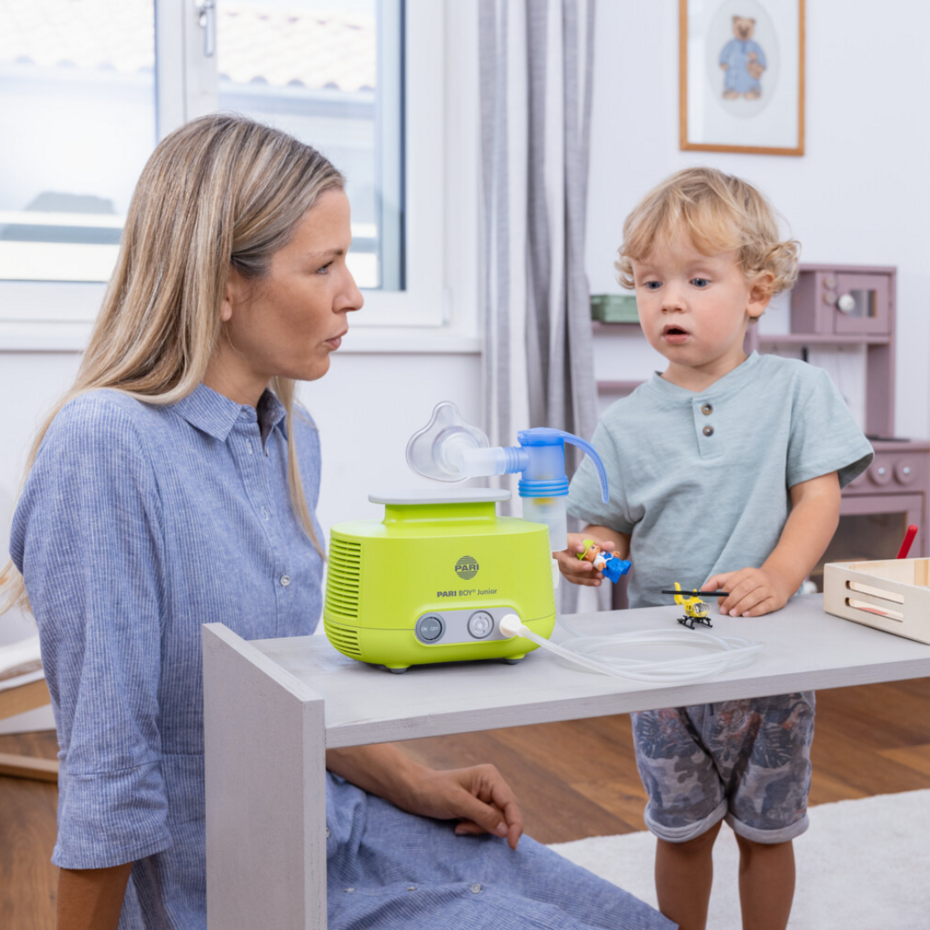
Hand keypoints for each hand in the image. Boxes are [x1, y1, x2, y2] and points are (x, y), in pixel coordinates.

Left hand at [406, 763, 523, 849]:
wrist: (412, 791)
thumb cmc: (432, 791)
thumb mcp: (457, 803)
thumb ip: (483, 815)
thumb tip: (505, 831)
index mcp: (490, 777)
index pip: (510, 803)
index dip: (515, 824)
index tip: (512, 844)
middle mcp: (491, 785)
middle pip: (504, 815)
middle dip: (487, 827)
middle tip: (465, 827)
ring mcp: (485, 797)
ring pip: (495, 823)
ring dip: (478, 829)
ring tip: (459, 825)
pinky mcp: (477, 808)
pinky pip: (484, 825)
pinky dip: (473, 829)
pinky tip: (458, 825)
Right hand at [554, 533, 607, 586]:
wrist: (581, 550)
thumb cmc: (584, 543)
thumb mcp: (591, 540)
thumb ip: (601, 544)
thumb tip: (610, 546)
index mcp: (565, 541)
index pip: (566, 542)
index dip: (573, 545)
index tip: (582, 548)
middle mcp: (561, 555)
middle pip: (566, 561)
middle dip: (578, 566)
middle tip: (589, 566)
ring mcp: (564, 567)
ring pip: (573, 573)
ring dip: (587, 575)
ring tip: (600, 575)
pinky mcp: (569, 575)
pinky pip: (577, 580)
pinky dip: (588, 581)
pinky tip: (597, 582)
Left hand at [702, 568, 790, 617]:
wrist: (779, 579)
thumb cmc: (753, 581)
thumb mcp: (736, 577)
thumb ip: (718, 582)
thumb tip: (702, 589)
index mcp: (747, 572)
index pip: (732, 582)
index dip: (724, 594)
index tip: (719, 604)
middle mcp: (759, 578)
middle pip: (743, 589)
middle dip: (731, 601)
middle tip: (724, 611)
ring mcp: (769, 589)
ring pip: (754, 597)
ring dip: (741, 606)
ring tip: (733, 614)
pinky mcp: (776, 599)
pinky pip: (765, 605)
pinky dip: (755, 610)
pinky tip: (746, 614)